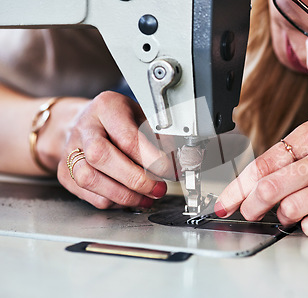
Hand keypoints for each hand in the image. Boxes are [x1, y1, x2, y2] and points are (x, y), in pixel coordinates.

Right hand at [57, 91, 174, 208]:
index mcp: (106, 107)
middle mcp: (84, 128)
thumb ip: (159, 137)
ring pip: (89, 178)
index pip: (127, 137)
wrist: (84, 122)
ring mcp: (70, 150)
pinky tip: (128, 198)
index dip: (150, 158)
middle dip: (135, 179)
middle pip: (101, 157)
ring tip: (146, 198)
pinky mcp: (64, 172)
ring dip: (123, 195)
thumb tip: (178, 161)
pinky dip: (111, 201)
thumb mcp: (142, 117)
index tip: (168, 170)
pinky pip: (86, 193)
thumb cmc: (119, 120)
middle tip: (158, 188)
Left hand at [215, 118, 307, 236]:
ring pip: (290, 209)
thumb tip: (255, 185)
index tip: (224, 203)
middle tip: (248, 214)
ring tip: (292, 213)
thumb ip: (294, 157)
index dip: (238, 187)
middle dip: (250, 207)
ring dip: (284, 218)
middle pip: (270, 187)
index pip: (263, 162)